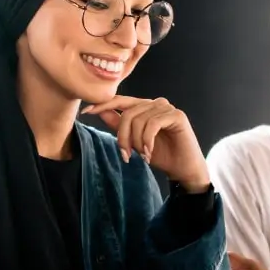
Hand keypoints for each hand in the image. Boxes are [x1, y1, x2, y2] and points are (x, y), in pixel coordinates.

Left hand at [82, 96, 209, 191]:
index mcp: (144, 107)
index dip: (103, 105)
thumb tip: (100, 111)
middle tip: (126, 155)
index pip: (120, 100)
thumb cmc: (161, 155)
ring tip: (142, 156)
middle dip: (123, 137)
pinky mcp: (177, 115)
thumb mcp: (134, 141)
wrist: (182, 168)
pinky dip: (147, 141)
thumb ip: (119, 125)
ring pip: (139, 120)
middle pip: (128, 113)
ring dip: (137, 142)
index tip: (86, 112)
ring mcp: (167, 108)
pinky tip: (149, 153)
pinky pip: (152, 124)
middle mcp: (155, 103)